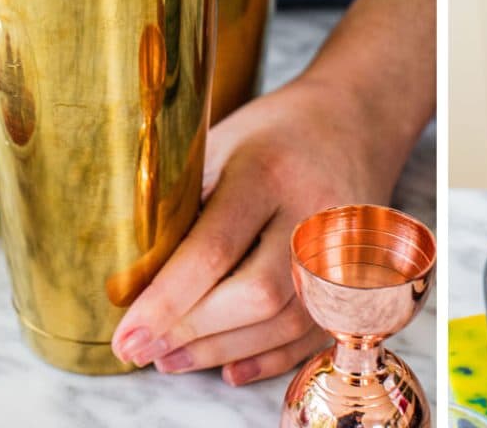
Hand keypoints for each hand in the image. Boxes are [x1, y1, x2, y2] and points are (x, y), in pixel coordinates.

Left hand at [110, 78, 400, 384]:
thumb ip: (184, 203)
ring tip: (173, 358)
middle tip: (143, 349)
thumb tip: (133, 278)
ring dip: (223, 350)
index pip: (214, 247)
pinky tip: (229, 366)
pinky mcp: (358, 273)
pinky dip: (269, 357)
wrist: (355, 120)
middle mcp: (313, 210)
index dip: (166, 300)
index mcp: (268, 170)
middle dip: (193, 331)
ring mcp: (343, 245)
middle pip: (257, 293)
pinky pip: (314, 331)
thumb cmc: (274, 132)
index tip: (128, 333)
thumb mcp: (219, 144)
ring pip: (286, 321)